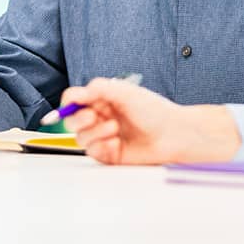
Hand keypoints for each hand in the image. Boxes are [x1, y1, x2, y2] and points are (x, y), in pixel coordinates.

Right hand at [60, 78, 241, 165]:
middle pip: (71, 120)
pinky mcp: (109, 154)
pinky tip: (115, 143)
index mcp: (103, 100)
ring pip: (80, 137)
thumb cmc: (154, 111)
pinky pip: (92, 152)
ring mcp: (104, 136)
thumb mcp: (125, 92)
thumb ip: (98, 89)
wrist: (174, 135)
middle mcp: (101, 117)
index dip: (69, 103)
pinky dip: (101, 146)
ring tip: (114, 129)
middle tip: (93, 116)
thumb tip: (75, 94)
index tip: (71, 104)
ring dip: (94, 132)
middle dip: (79, 119)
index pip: (74, 100)